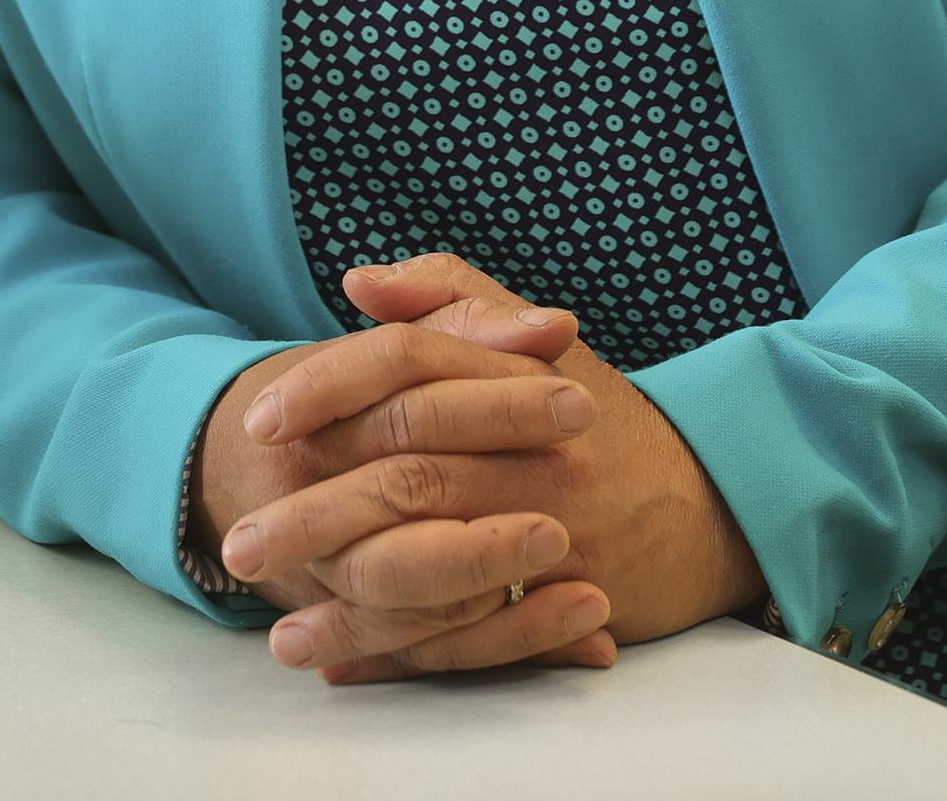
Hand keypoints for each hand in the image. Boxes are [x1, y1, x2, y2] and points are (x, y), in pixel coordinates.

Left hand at [230, 256, 766, 683]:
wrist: (709, 493)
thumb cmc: (596, 413)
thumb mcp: (529, 338)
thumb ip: (446, 298)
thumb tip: (357, 283)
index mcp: (512, 375)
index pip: (404, 367)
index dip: (326, 389)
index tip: (258, 423)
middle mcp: (531, 450)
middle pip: (404, 475)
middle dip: (313, 514)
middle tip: (237, 543)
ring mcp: (551, 528)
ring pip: (432, 561)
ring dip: (346, 603)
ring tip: (274, 630)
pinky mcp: (565, 599)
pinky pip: (471, 630)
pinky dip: (400, 650)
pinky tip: (339, 662)